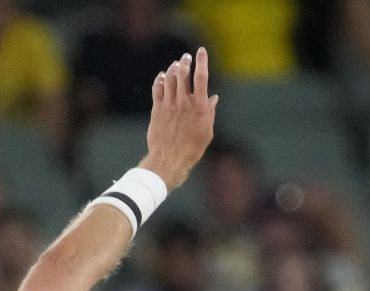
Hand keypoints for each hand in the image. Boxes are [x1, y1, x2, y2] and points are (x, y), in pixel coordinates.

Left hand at [142, 47, 217, 190]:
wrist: (169, 160)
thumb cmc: (192, 148)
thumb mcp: (207, 131)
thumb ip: (210, 112)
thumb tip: (213, 97)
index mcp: (199, 106)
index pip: (201, 77)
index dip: (201, 61)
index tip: (201, 51)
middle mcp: (184, 102)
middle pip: (183, 73)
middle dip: (185, 62)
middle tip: (185, 57)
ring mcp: (169, 105)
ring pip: (169, 78)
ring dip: (172, 69)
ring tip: (175, 65)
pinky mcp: (157, 110)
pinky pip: (157, 89)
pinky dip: (160, 80)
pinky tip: (162, 76)